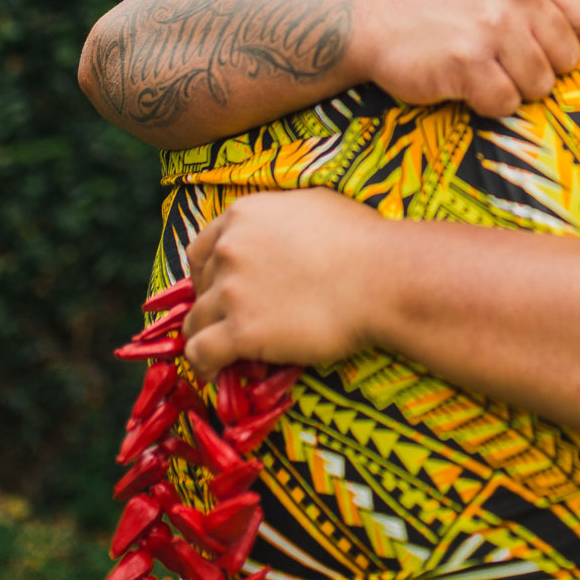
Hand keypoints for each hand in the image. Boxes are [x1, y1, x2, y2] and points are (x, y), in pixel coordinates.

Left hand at [181, 189, 386, 375]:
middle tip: (236, 322)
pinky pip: (201, 353)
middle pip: (201, 287)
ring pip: (197, 321)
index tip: (221, 289)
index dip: (208, 274)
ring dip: (209, 336)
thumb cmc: (362, 239)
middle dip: (214, 305)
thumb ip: (279, 217)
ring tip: (224, 354)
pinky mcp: (242, 331)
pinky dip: (205, 365)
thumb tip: (277, 230)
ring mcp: (232, 291)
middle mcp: (229, 249)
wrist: (382, 277)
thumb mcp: (313, 205)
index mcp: (243, 215)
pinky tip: (218, 373)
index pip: (201, 250)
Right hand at [349, 0, 579, 116]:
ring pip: (540, 85)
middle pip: (567, 59)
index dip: (568, 41)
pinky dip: (487, 103)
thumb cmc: (444, 5)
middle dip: (539, 69)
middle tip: (501, 60)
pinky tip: (465, 84)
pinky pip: (505, 103)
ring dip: (512, 88)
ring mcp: (493, 26)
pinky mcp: (468, 61)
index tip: (539, 43)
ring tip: (481, 69)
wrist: (377, 19)